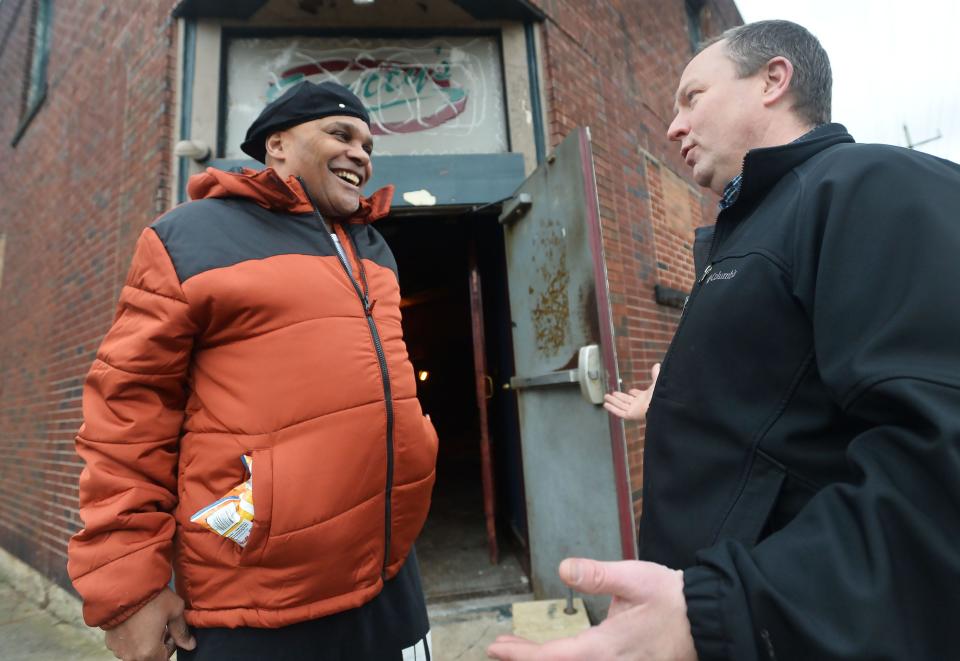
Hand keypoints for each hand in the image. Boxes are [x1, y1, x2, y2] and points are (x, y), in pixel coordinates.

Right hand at [103, 588, 195, 660]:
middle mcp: (131, 655)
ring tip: (148, 621)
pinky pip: (125, 645)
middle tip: (161, 625)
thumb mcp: (174, 610)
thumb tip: (190, 645)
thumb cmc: (151, 597)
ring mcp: (118, 649)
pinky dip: (132, 638)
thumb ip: (182, 632)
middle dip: (158, 644)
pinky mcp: (109, 641)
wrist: (124, 585)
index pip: (164, 659)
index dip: (170, 646)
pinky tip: (136, 621)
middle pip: (150, 657)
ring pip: (137, 652)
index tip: (171, 630)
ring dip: (144, 642)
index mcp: (148, 652)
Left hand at [486, 558, 695, 660]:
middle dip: (526, 660)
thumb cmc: (674, 599)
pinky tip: (558, 654)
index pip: (555, 658)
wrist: (710, 620)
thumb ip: (597, 575)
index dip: (523, 656)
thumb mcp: (635, 578)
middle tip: (499, 648)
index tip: (497, 648)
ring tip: (520, 651)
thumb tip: (563, 568)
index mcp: (607, 647)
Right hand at [603, 363, 660, 420]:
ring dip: (613, 401)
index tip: (630, 391)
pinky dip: (612, 408)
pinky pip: (619, 412)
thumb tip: (658, 364)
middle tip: (613, 393)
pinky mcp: (630, 415)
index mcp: (646, 397)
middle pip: (627, 400)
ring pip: (621, 405)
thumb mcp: (657, 382)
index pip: (638, 396)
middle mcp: (639, 404)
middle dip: (620, 397)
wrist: (660, 405)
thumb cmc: (660, 395)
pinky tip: (606, 404)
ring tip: (606, 397)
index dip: (634, 393)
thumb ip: (655, 374)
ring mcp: (634, 410)